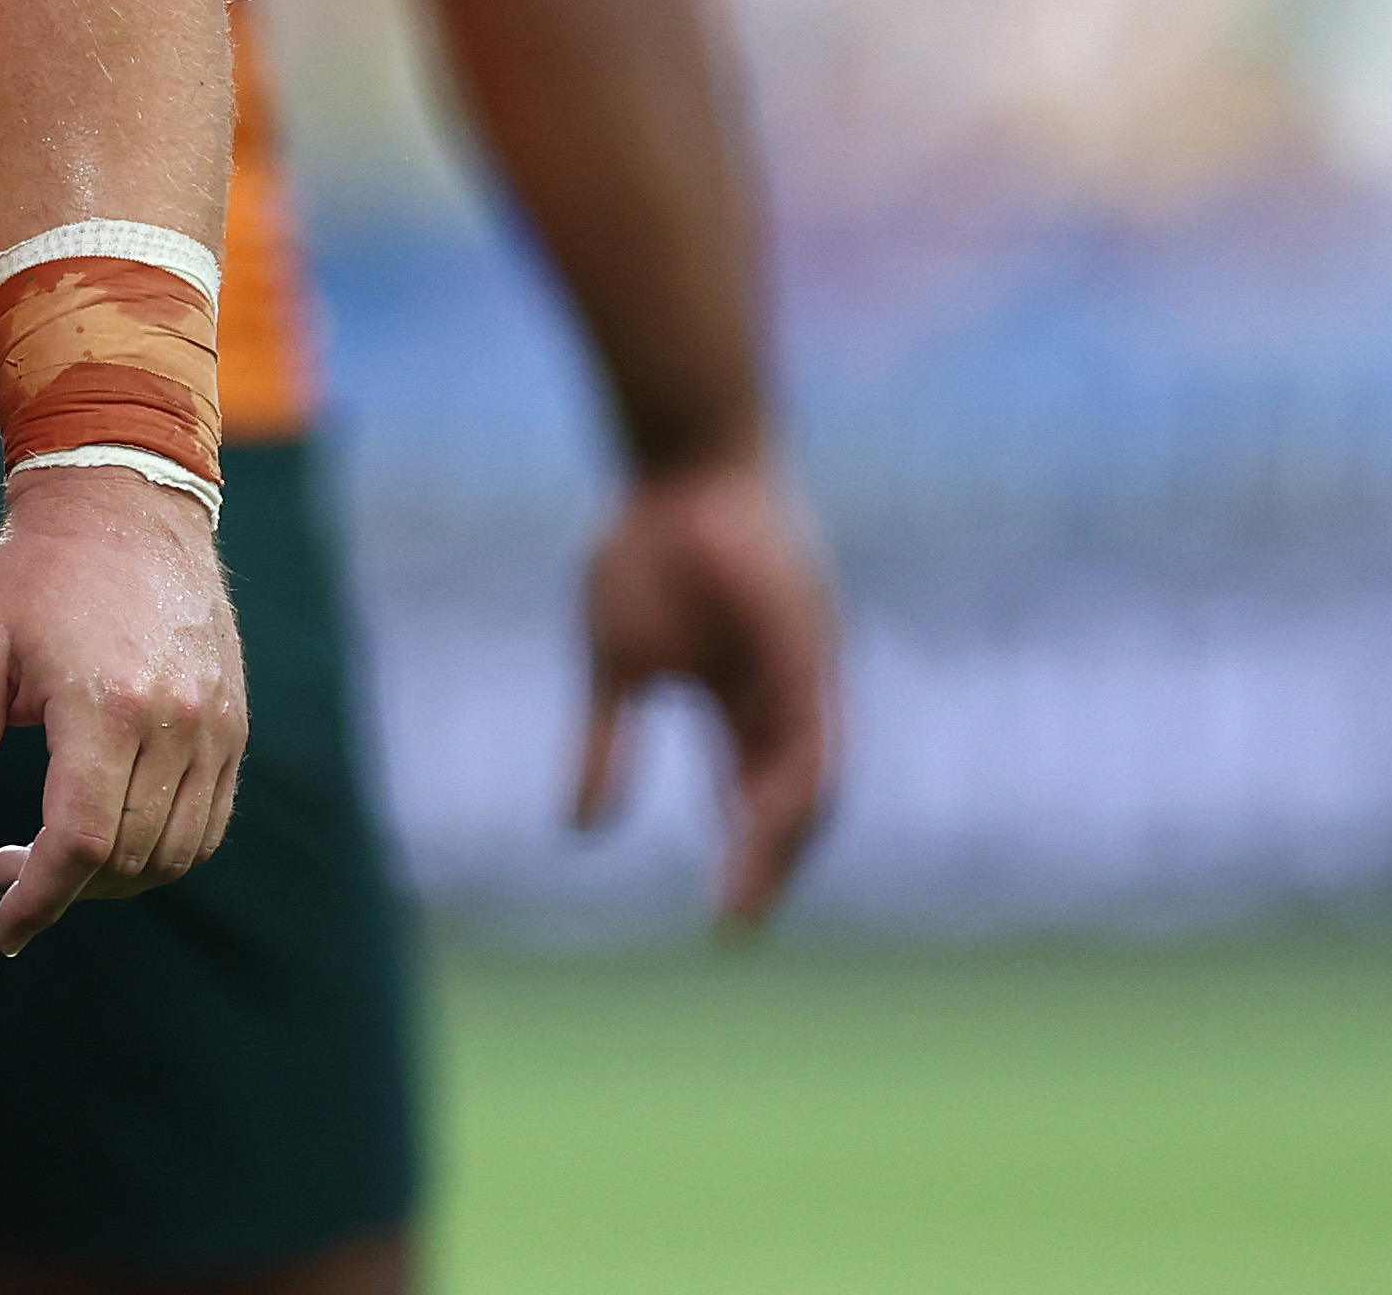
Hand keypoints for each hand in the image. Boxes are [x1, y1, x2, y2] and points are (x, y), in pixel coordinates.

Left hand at [0, 464, 247, 956]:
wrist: (122, 503)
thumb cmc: (31, 573)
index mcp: (104, 704)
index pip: (82, 843)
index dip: (39, 900)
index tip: (2, 928)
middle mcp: (174, 722)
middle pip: (129, 859)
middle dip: (64, 891)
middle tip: (5, 876)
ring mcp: (214, 726)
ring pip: (176, 853)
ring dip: (114, 883)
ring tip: (53, 862)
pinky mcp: (233, 725)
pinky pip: (208, 823)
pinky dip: (161, 853)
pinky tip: (108, 838)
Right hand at [577, 451, 840, 926]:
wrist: (677, 464)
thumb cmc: (647, 547)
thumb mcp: (613, 664)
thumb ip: (604, 745)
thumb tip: (576, 831)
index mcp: (740, 700)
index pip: (751, 799)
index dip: (740, 859)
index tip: (718, 927)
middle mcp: (784, 698)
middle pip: (790, 805)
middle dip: (765, 868)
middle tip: (735, 926)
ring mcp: (803, 674)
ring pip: (812, 781)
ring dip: (782, 840)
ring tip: (748, 891)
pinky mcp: (810, 648)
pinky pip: (815, 733)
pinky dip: (797, 782)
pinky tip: (768, 822)